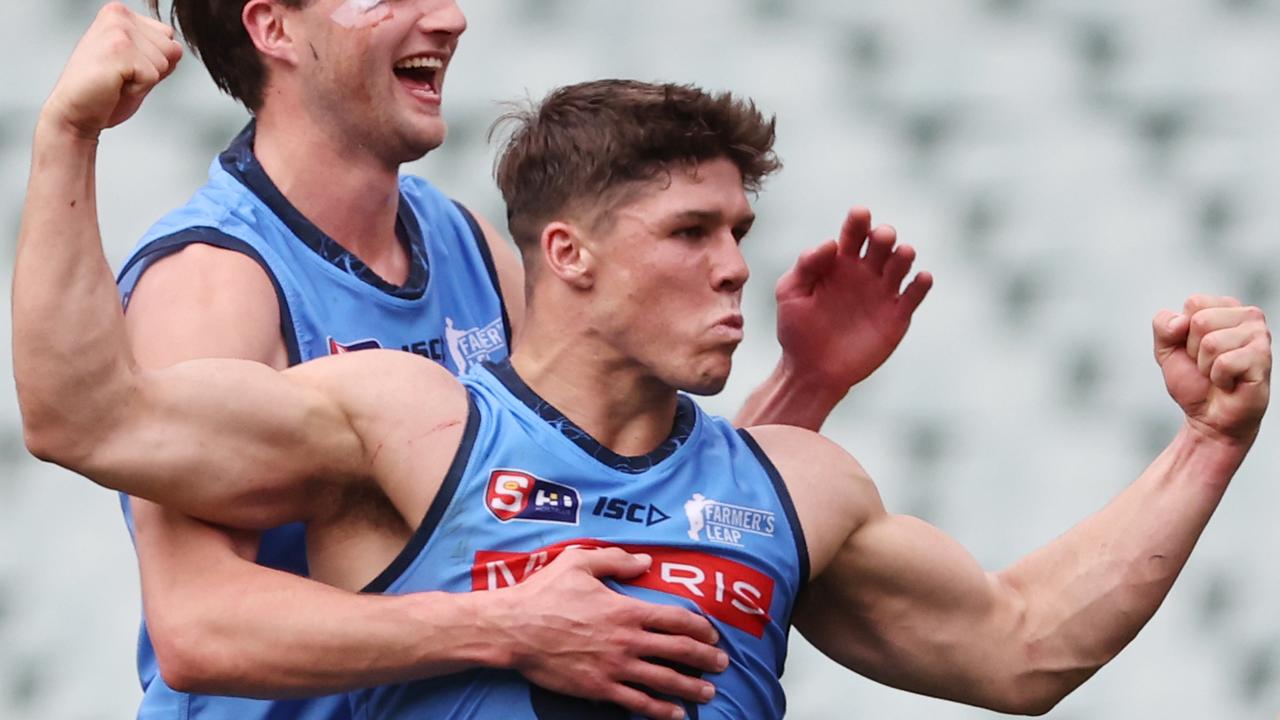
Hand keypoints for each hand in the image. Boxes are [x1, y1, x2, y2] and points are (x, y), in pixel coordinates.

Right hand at [41, 3, 181, 137]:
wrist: (74, 113)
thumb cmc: (103, 91)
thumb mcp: (139, 66)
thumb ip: (160, 53)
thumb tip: (178, 48)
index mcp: (120, 14)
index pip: (169, 38)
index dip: (154, 63)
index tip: (126, 69)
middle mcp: (118, 14)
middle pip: (172, 49)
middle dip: (152, 71)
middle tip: (120, 77)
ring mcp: (118, 29)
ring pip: (165, 62)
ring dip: (144, 81)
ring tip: (116, 80)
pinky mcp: (119, 49)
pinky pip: (153, 76)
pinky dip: (138, 89)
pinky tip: (113, 86)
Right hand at [490, 547, 726, 719]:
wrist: (514, 629)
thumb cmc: (544, 593)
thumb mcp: (579, 562)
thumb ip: (615, 559)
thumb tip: (644, 561)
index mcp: (626, 609)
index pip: (676, 619)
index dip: (700, 627)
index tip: (712, 634)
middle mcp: (627, 639)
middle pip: (679, 651)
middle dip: (706, 659)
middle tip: (723, 664)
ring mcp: (615, 667)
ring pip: (665, 680)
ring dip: (691, 687)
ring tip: (708, 693)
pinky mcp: (600, 688)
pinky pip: (638, 703)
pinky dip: (661, 711)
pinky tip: (676, 716)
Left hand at [775, 206, 932, 394]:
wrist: (811, 370)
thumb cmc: (796, 330)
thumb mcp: (790, 294)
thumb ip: (805, 266)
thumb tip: (830, 243)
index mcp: (839, 262)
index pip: (854, 233)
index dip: (859, 221)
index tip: (860, 214)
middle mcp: (864, 273)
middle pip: (881, 244)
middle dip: (884, 236)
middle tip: (881, 236)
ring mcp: (882, 293)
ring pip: (901, 265)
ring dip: (904, 256)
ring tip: (901, 254)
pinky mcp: (896, 316)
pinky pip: (914, 295)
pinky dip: (921, 285)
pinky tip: (920, 278)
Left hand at [1153, 295, 1270, 443]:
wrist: (1209, 418)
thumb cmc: (1193, 381)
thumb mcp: (1166, 350)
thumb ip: (1163, 326)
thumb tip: (1179, 322)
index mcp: (1226, 307)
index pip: (1194, 303)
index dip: (1183, 332)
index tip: (1194, 350)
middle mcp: (1248, 316)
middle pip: (1201, 321)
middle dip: (1194, 350)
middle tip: (1208, 365)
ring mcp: (1260, 336)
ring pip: (1211, 342)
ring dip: (1206, 366)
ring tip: (1218, 374)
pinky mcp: (1263, 358)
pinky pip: (1224, 362)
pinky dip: (1218, 378)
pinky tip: (1229, 383)